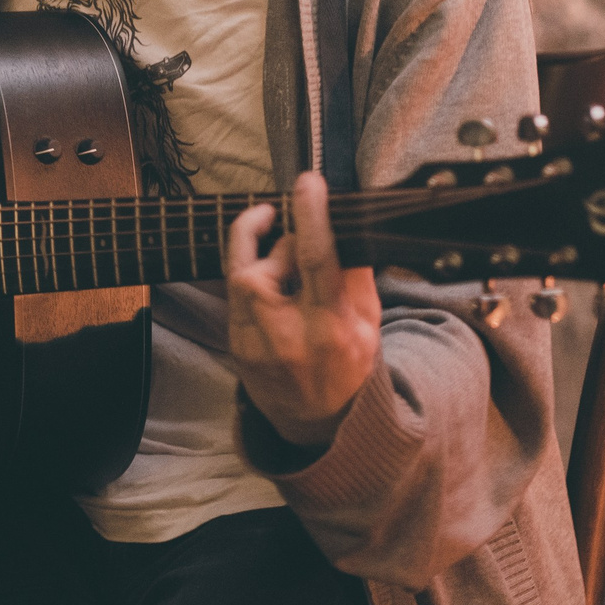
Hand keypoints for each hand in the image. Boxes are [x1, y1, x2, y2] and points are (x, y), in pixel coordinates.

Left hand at [225, 170, 382, 447]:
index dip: (309, 214)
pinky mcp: (235, 344)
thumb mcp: (370, 323)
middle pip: (273, 261)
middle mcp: (289, 335)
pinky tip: (269, 282)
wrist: (318, 422)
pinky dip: (250, 275)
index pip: (315, 258)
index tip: (307, 182)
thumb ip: (355, 274)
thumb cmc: (350, 364)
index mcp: (332, 328)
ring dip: (263, 255)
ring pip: (244, 272)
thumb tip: (343, 223)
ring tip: (283, 259)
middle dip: (287, 240)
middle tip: (302, 241)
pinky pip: (234, 292)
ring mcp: (255, 343)